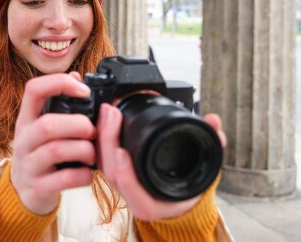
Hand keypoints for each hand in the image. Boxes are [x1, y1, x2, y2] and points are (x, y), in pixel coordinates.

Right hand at [10, 72, 95, 214]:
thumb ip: (59, 103)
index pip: (33, 89)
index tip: (83, 91)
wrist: (24, 191)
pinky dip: (83, 175)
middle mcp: (24, 139)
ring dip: (84, 149)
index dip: (59, 84)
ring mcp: (28, 164)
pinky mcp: (38, 187)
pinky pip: (64, 179)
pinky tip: (87, 172)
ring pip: (56, 150)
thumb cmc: (40, 153)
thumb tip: (76, 75)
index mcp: (26, 118)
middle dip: (78, 125)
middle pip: (47, 124)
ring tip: (92, 152)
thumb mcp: (42, 126)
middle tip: (92, 131)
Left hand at [96, 104, 226, 220]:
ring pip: (104, 165)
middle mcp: (133, 197)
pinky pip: (103, 160)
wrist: (181, 201)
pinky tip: (103, 120)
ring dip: (102, 137)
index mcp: (153, 203)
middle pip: (112, 173)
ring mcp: (122, 186)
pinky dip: (101, 140)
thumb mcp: (205, 167)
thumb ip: (212, 143)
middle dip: (108, 142)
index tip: (122, 152)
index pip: (133, 191)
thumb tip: (213, 120)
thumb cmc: (191, 186)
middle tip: (112, 114)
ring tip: (107, 112)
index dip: (125, 174)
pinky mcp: (116, 174)